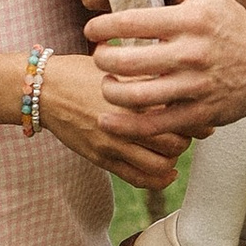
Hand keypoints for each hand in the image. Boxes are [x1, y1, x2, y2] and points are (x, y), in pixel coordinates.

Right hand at [35, 51, 184, 190]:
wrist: (44, 90)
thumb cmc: (83, 72)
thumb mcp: (119, 67)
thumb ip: (150, 77)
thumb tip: (184, 83)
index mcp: (134, 93)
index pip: (180, 111)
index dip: (197, 113)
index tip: (201, 108)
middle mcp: (126, 120)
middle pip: (176, 140)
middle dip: (188, 136)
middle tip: (188, 129)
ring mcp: (113, 142)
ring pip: (160, 163)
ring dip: (173, 158)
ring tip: (172, 148)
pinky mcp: (102, 158)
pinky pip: (138, 178)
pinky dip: (159, 179)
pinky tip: (167, 171)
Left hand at [88, 0, 245, 136]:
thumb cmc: (227, 19)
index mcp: (188, 19)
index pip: (130, 23)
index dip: (101, 27)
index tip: (92, 30)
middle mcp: (190, 53)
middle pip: (127, 61)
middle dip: (102, 59)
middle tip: (99, 57)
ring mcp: (194, 86)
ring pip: (136, 96)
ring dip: (110, 90)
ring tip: (107, 83)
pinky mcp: (198, 114)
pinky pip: (154, 125)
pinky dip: (125, 126)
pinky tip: (107, 119)